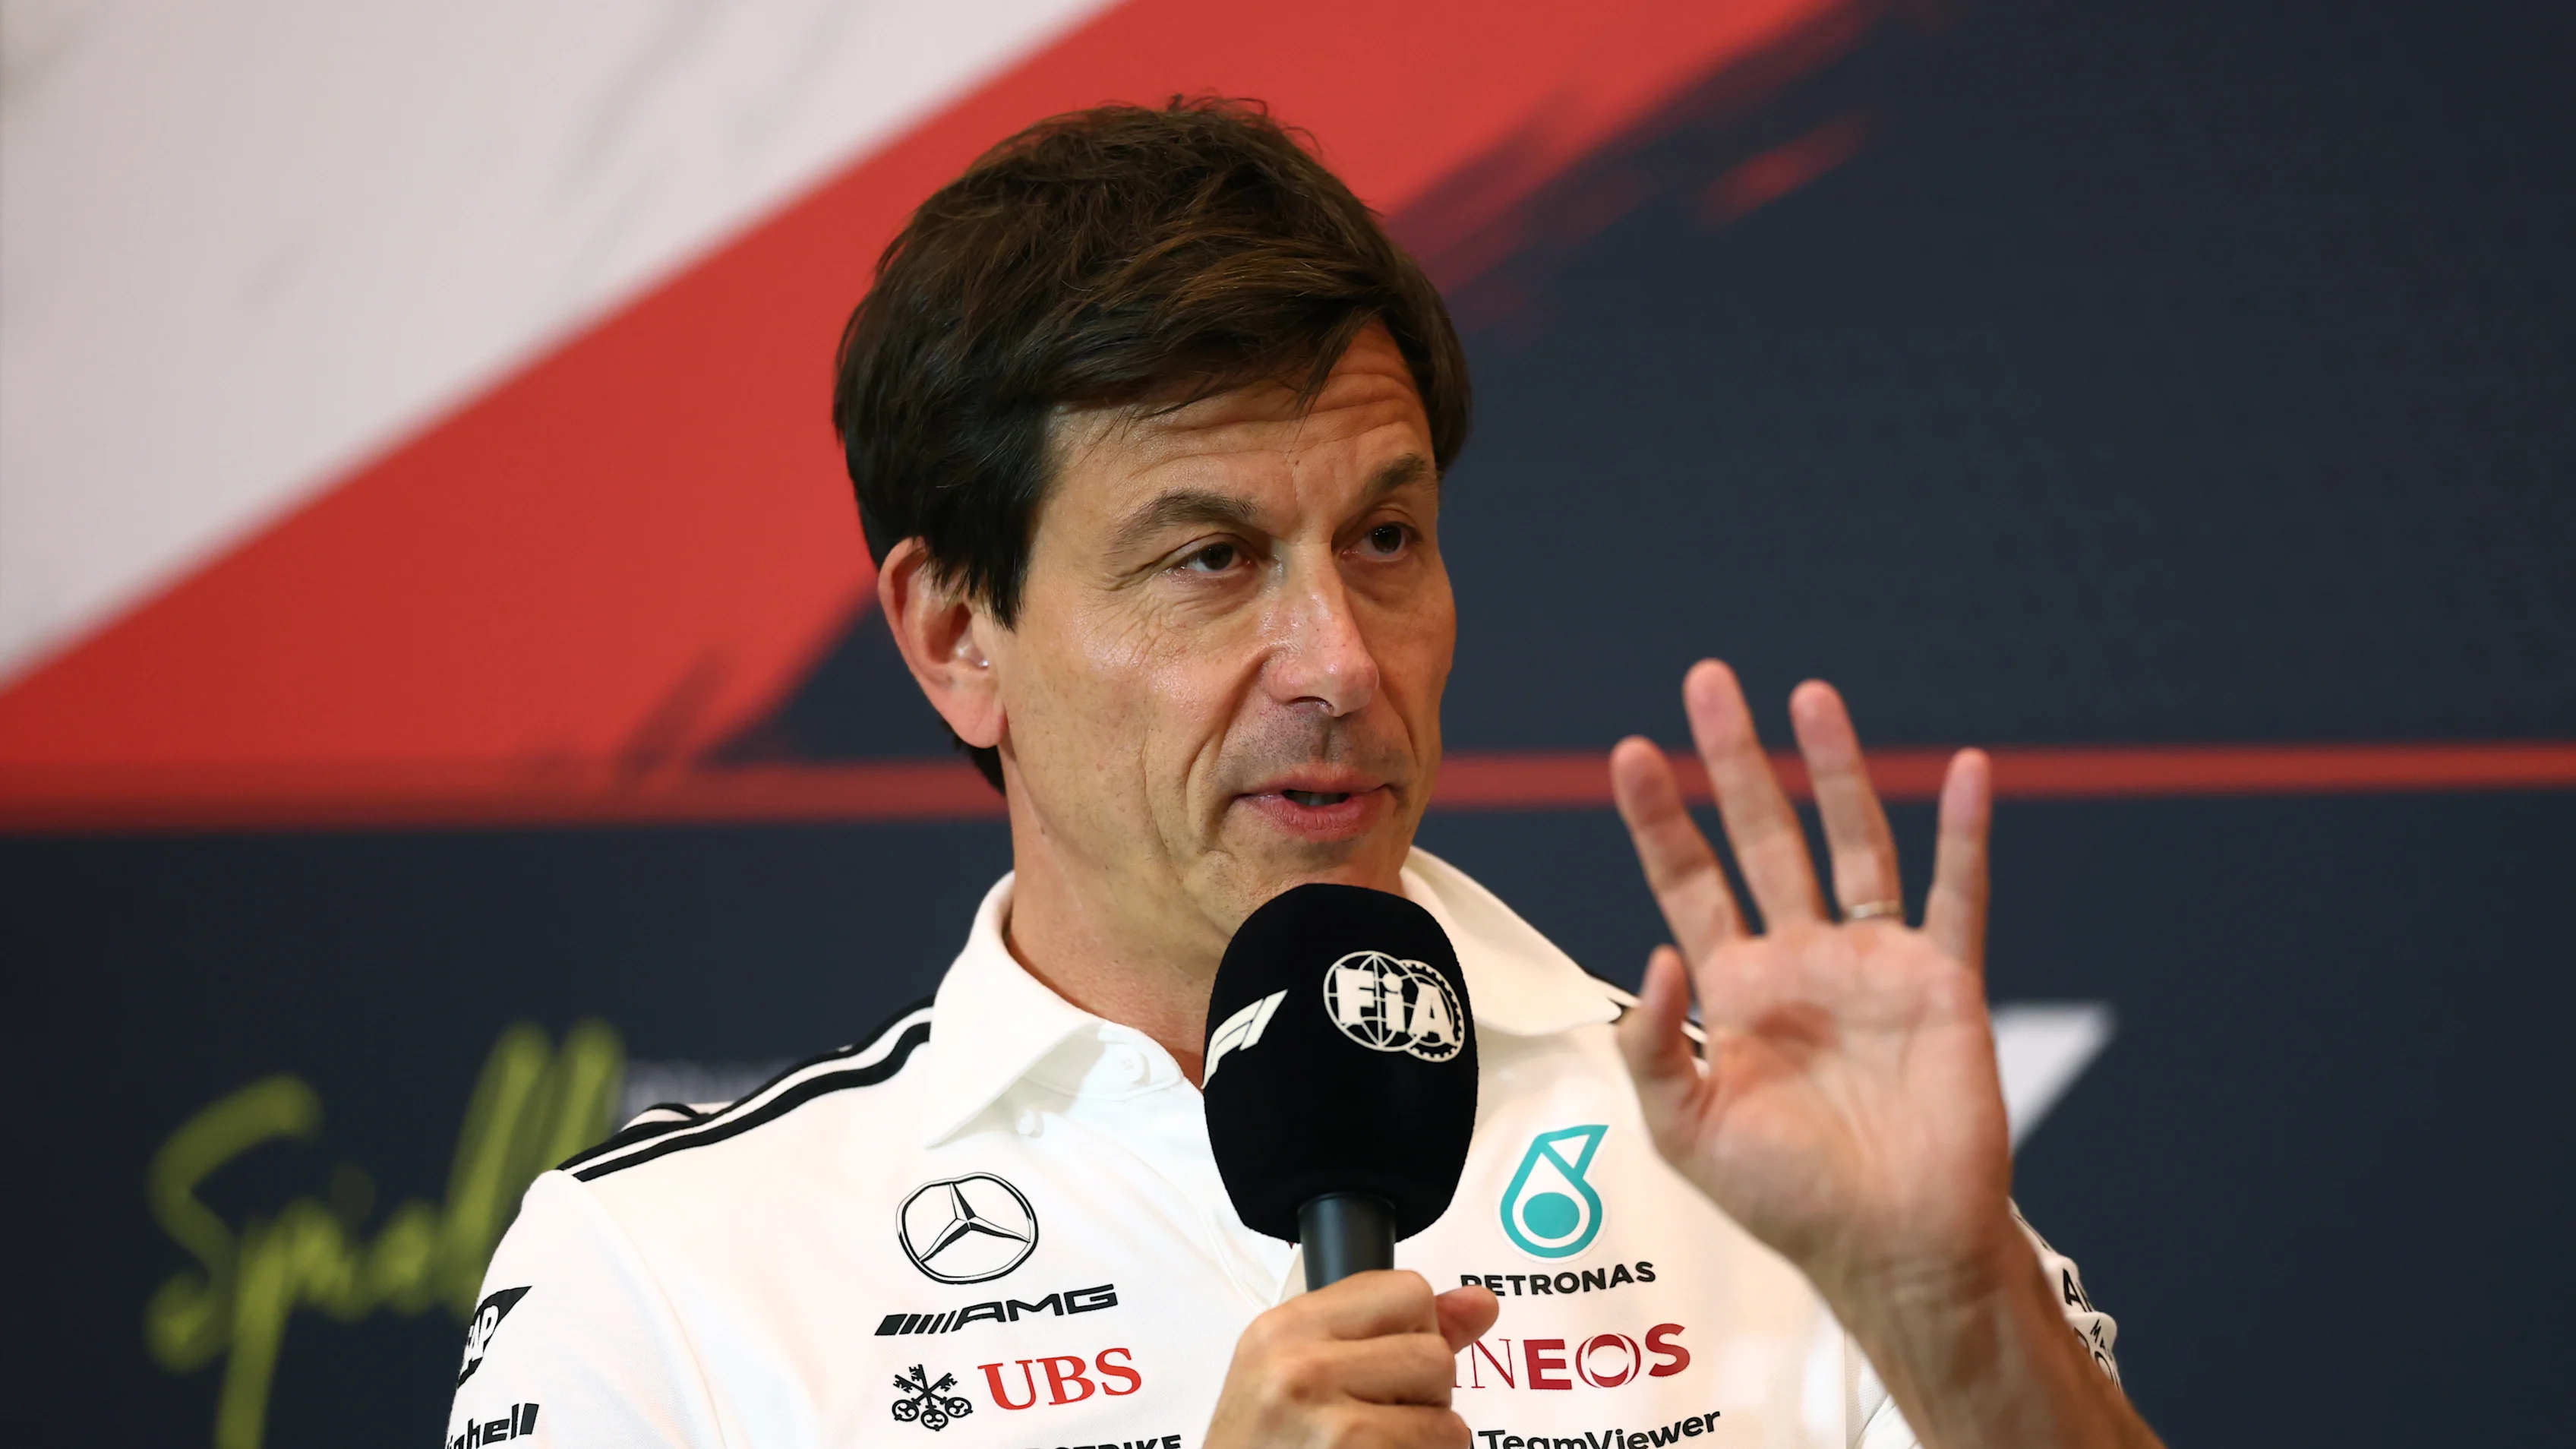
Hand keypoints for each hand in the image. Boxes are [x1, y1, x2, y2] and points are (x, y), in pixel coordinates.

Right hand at [1205, 1272, 1497, 1448]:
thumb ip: (1392, 1332)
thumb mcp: (1302, 1376)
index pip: (1407, 1291)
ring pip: (1445, 1415)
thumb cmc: (1268, 1448)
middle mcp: (1300, 1366)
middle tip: (1374, 1423)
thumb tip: (1481, 1303)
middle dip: (1424, 1396)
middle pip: (1434, 1354)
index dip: (1414, 1334)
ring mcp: (1328, 1419)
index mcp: (1286, 1328)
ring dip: (1426, 1441)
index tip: (1383, 1369)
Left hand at [1608, 661, 2011, 1308]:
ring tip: (1809, 695)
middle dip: (1734, 761)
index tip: (1630, 754)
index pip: (1687, 881)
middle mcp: (1802, 961)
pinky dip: (1963, 831)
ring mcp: (1874, 965)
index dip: (1662, 819)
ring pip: (1852, 842)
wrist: (1895, 1251)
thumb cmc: (1790, 1203)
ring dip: (1833, 769)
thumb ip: (1654, 1048)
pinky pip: (1955, 893)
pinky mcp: (1944, 982)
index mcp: (1736, 990)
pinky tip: (1966, 768)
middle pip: (1762, 836)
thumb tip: (1653, 956)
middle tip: (1708, 682)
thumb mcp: (1688, 1134)